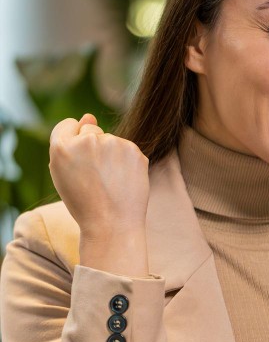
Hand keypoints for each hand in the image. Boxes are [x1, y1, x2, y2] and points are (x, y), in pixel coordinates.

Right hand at [49, 114, 149, 236]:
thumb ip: (70, 143)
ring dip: (111, 154)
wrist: (111, 225)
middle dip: (93, 147)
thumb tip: (89, 116)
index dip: (73, 141)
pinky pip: (127, 149)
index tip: (79, 158)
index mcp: (61, 147)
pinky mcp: (134, 150)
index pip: (67, 125)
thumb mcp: (64, 174)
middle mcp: (86, 140)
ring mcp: (112, 144)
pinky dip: (127, 162)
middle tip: (95, 177)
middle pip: (90, 130)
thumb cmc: (84, 203)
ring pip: (111, 140)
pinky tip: (123, 181)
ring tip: (110, 182)